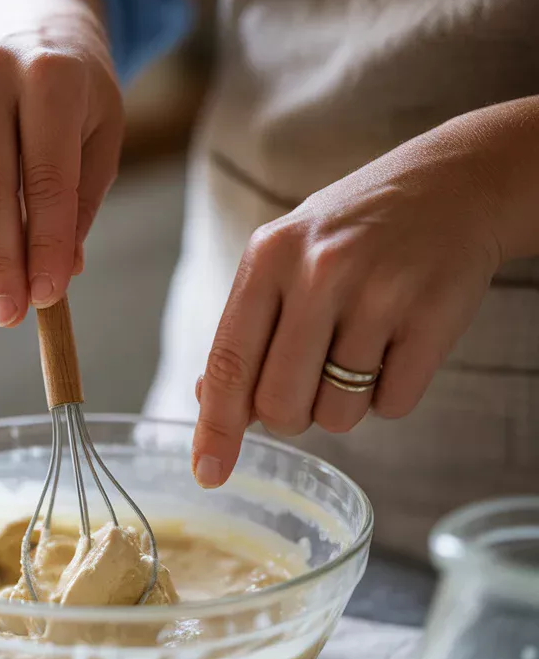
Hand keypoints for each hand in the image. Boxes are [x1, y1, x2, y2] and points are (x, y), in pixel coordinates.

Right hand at [0, 22, 123, 326]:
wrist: (30, 37)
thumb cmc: (75, 101)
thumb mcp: (101, 142)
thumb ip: (78, 206)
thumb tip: (56, 275)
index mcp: (49, 75)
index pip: (46, 179)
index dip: (46, 246)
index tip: (47, 298)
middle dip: (1, 263)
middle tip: (13, 314)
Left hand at [192, 134, 503, 487]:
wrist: (453, 185)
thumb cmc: (353, 233)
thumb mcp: (284, 259)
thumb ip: (246, 329)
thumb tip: (206, 400)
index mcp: (270, 257)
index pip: (230, 363)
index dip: (216, 428)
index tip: (207, 473)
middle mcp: (320, 272)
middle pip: (281, 406)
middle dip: (290, 415)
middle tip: (310, 378)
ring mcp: (379, 294)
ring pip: (338, 416)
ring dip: (344, 404)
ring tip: (360, 347)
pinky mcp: (433, 319)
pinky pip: (392, 406)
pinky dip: (391, 393)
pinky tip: (397, 343)